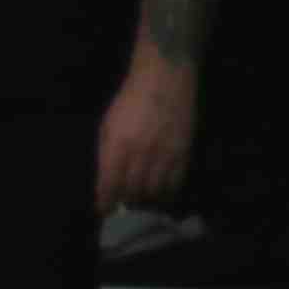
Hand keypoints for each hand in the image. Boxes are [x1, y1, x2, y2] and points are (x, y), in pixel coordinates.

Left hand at [96, 63, 198, 213]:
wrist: (165, 78)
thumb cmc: (130, 100)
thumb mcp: (108, 125)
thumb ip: (106, 154)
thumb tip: (106, 182)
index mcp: (118, 144)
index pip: (110, 184)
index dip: (106, 202)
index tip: (104, 210)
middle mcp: (141, 152)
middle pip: (132, 191)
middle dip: (125, 202)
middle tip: (123, 205)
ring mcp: (165, 153)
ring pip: (154, 191)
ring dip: (145, 199)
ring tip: (140, 200)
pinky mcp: (184, 152)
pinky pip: (175, 182)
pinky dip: (166, 192)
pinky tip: (160, 192)